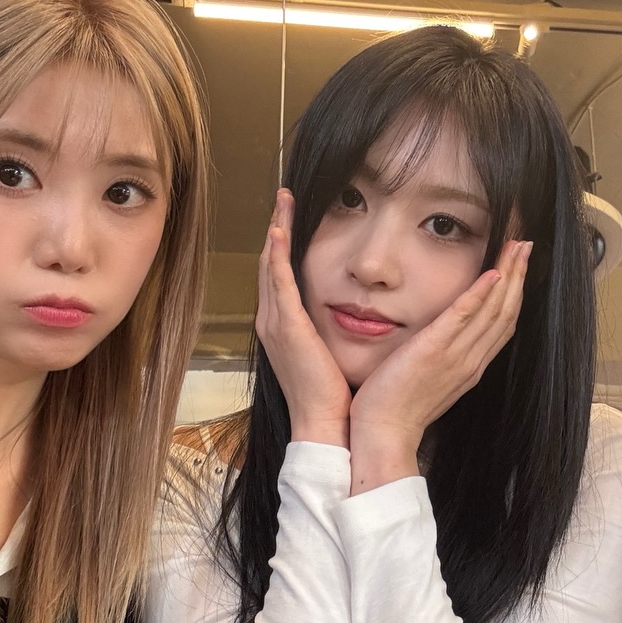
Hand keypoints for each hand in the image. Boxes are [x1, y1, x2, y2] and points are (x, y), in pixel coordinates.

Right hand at [256, 189, 351, 446]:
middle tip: (283, 197)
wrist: (323, 425)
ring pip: (271, 265)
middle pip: (270, 263)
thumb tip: (351, 314)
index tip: (291, 218)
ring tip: (282, 201)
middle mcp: (272, 321)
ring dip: (276, 230)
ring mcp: (276, 323)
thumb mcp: (328, 355)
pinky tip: (279, 230)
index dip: (282, 245)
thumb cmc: (332, 396)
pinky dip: (278, 255)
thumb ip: (329, 331)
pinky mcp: (287, 327)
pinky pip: (279, 283)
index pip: (279, 276)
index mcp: (283, 327)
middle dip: (276, 227)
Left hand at [347, 239, 530, 492]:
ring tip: (516, 245)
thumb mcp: (429, 378)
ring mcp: (456, 357)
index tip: (519, 264)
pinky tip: (493, 272)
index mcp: (471, 366)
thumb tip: (444, 338)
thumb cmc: (397, 406)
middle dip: (519, 276)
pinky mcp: (434, 351)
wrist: (382, 433)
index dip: (515, 292)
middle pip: (506, 312)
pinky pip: (464, 318)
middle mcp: (471, 360)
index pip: (502, 324)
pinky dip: (481, 294)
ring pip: (494, 311)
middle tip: (526, 244)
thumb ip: (442, 356)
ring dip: (508, 275)